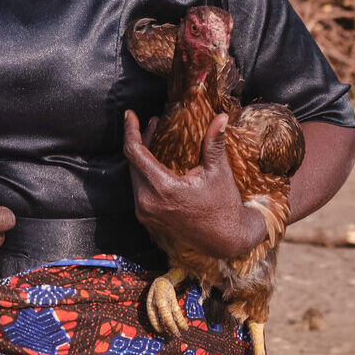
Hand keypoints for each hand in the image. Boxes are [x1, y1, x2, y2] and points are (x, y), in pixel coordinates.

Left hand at [123, 110, 266, 259]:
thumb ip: (214, 143)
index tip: (129, 115)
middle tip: (151, 123)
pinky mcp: (147, 218)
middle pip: (132, 162)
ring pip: (134, 175)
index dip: (130, 130)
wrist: (224, 239)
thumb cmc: (223, 205)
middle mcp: (147, 201)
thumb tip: (221, 116)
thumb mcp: (219, 172)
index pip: (135, 153)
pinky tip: (155, 161)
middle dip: (139, 140)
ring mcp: (145, 212)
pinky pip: (138, 188)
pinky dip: (144, 172)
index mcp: (163, 188)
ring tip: (153, 138)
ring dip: (141, 156)